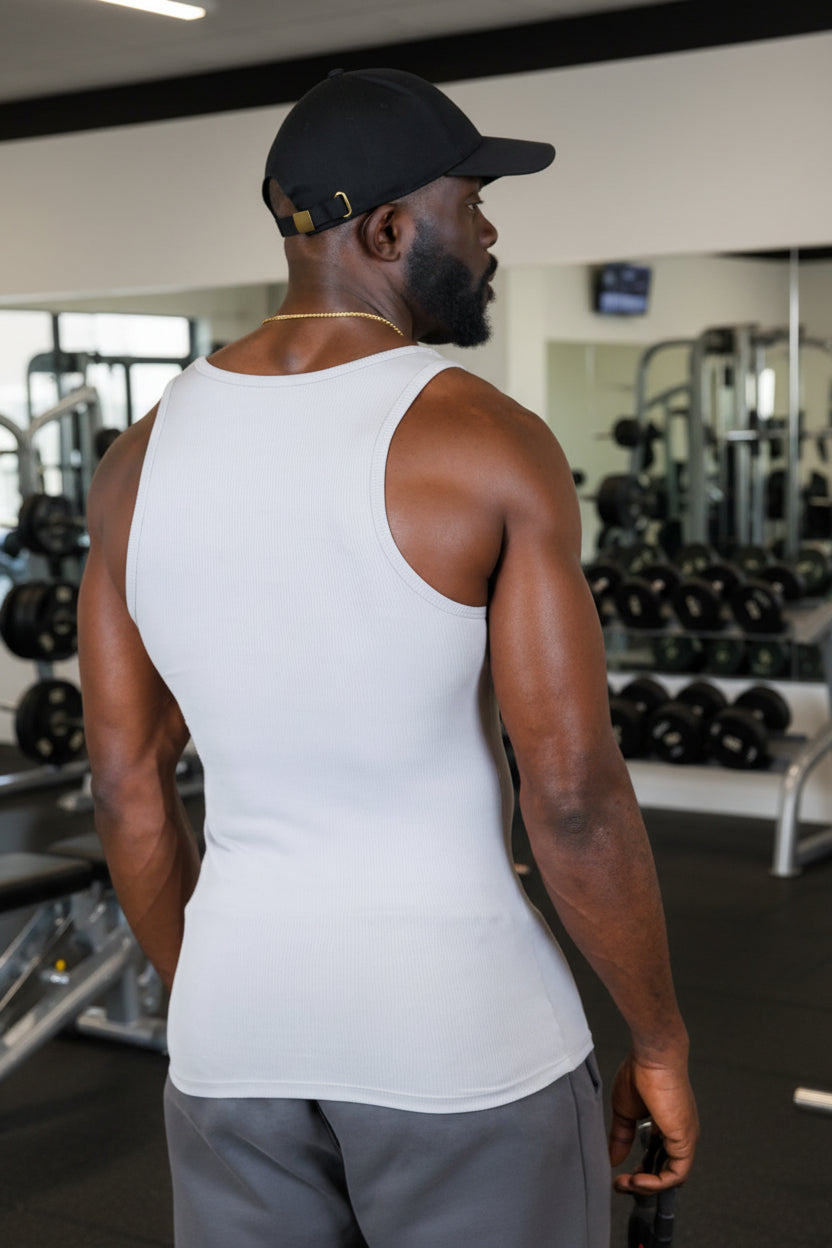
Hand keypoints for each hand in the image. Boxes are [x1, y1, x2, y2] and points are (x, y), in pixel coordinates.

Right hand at [609, 1049, 697, 1193]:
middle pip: (664, 1171)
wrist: (653, 1056)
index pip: (657, 1158)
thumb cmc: (640, 1073)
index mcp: (667, 1125)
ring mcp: (684, 1138)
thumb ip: (621, 1136)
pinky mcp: (686, 1141)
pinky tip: (637, 1180)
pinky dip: (656, 1183)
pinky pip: (676, 1174)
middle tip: (620, 1185)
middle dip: (641, 1183)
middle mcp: (679, 1134)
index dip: (640, 1170)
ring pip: (671, 1178)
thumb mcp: (625, 1110)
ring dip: (647, 1186)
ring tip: (626, 1184)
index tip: (621, 1175)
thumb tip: (613, 1159)